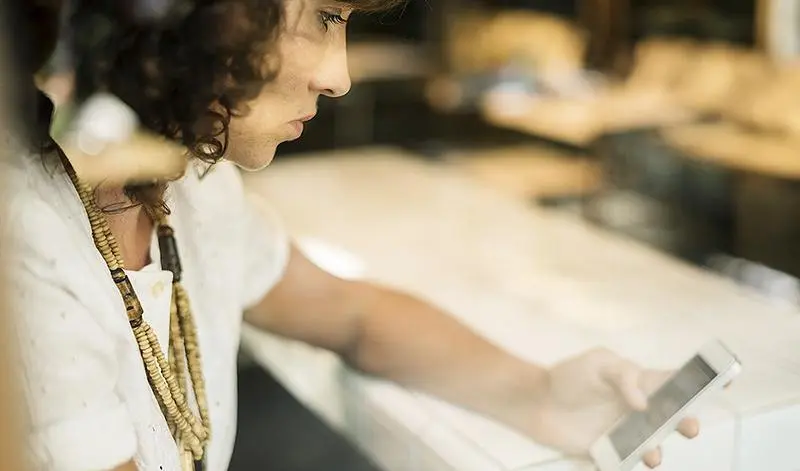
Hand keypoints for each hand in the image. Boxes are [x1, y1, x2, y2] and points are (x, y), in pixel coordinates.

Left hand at [524, 348, 698, 467]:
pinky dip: (631, 465)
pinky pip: (628, 463)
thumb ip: (624, 376)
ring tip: (651, 454)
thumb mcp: (597, 363)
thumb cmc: (568, 378)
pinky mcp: (611, 452)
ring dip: (658, 452)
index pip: (677, 381)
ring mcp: (627, 432)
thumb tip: (643, 403)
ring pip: (655, 446)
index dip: (702, 381)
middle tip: (687, 427)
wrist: (537, 403)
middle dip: (687, 423)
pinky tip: (626, 463)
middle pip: (674, 418)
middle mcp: (640, 409)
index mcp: (641, 382)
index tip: (727, 380)